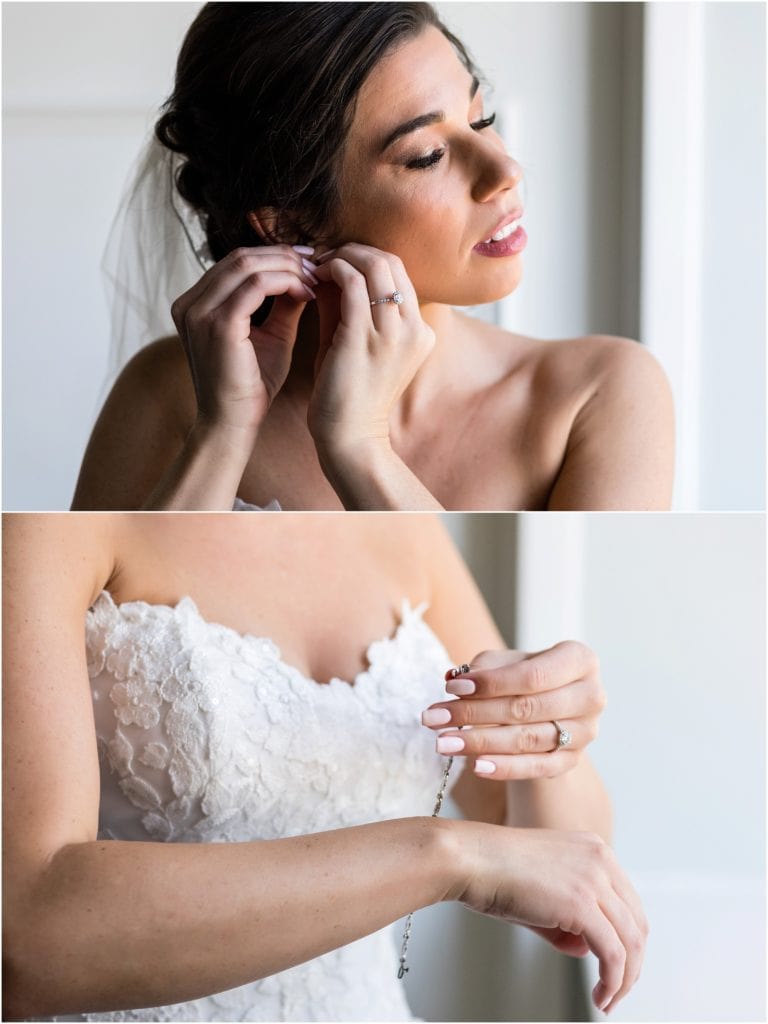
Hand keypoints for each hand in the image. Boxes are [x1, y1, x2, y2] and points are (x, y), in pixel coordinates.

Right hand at [170, 245, 317, 443]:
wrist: (234, 424)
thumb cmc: (251, 386)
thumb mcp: (271, 335)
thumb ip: (282, 302)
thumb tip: (304, 274)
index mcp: (195, 304)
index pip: (236, 262)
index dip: (275, 256)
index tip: (309, 262)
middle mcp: (189, 304)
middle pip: (240, 257)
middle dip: (284, 256)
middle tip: (317, 265)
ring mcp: (199, 312)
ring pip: (248, 264)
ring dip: (287, 268)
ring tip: (315, 279)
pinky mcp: (218, 325)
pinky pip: (256, 285)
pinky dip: (285, 282)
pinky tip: (306, 293)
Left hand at [307, 243, 434, 460]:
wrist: (350, 438)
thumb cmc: (348, 394)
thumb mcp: (354, 342)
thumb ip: (347, 305)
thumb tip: (329, 267)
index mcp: (419, 331)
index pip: (399, 272)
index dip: (366, 256)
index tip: (336, 260)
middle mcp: (414, 329)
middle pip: (391, 260)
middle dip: (354, 250)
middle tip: (324, 256)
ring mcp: (394, 334)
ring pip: (374, 264)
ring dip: (341, 256)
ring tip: (316, 265)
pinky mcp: (366, 338)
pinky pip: (353, 283)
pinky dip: (332, 270)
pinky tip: (313, 277)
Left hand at [422, 643, 605, 779]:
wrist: (548, 707)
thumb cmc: (523, 675)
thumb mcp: (507, 661)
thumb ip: (484, 668)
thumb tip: (455, 679)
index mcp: (579, 660)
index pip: (533, 675)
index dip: (491, 683)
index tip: (450, 688)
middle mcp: (591, 696)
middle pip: (526, 709)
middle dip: (474, 714)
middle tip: (433, 719)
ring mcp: (585, 732)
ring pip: (528, 739)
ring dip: (480, 743)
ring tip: (443, 743)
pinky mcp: (572, 761)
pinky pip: (536, 767)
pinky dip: (504, 768)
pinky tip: (475, 765)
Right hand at [450, 821, 647, 1013]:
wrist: (468, 858)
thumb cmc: (493, 872)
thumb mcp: (544, 891)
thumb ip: (570, 919)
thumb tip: (587, 948)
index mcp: (594, 849)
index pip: (628, 903)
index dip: (627, 940)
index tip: (616, 966)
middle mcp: (600, 859)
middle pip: (636, 924)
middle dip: (631, 965)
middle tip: (615, 991)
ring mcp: (593, 880)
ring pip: (631, 943)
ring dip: (624, 980)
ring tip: (606, 1001)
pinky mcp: (582, 904)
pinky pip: (613, 954)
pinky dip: (613, 982)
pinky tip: (600, 997)